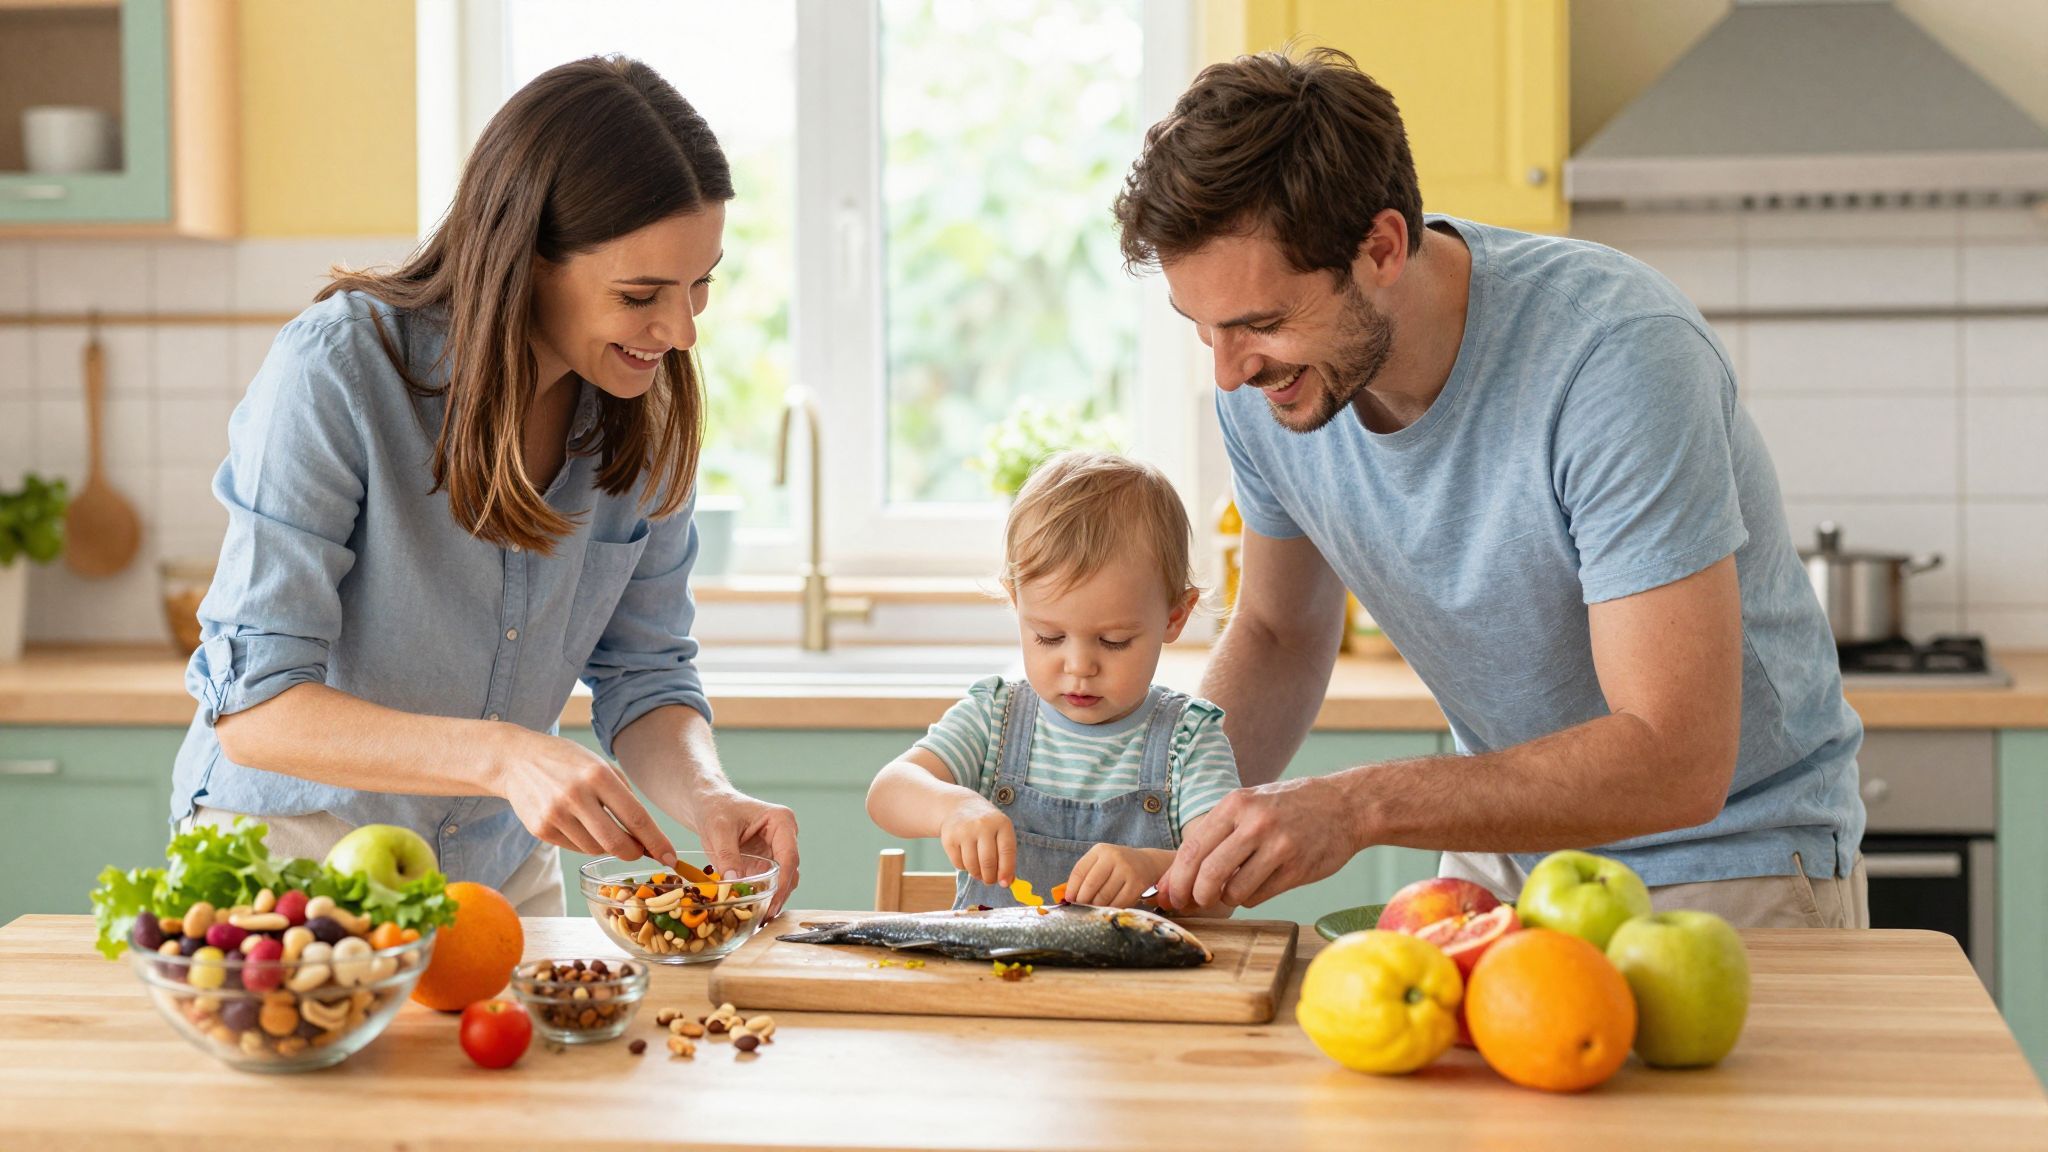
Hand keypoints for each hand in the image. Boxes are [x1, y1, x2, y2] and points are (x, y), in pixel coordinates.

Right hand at [492, 729, 676, 865]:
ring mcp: (555, 814)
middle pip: (616, 842)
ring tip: (603, 827)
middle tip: (640, 851)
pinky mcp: (541, 829)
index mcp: (598, 775)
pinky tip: (580, 825)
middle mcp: (576, 795)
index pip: (636, 817)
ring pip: (595, 849)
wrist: (516, 759)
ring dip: (607, 846)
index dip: (656, 842)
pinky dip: (585, 842)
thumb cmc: (567, 762)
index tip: (670, 857)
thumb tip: (646, 835)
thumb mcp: (601, 765)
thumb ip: (624, 796)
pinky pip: (574, 847)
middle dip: (634, 852)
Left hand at [692, 791, 800, 916]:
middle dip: (779, 894)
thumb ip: (728, 856)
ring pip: (783, 880)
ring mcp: (777, 850)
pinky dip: (762, 895)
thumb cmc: (716, 808)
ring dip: (773, 897)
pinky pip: (769, 882)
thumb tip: (734, 883)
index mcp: (781, 822)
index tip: (773, 902)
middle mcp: (785, 837)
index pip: (789, 856)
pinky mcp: (765, 862)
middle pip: (790, 871)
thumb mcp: (719, 830)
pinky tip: (753, 909)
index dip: (783, 882)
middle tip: (765, 916)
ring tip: (759, 917)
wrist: (708, 803)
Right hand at [939, 797, 1015, 886]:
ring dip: (977, 874)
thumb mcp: (1000, 832)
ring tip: (979, 871)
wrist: (960, 807)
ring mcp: (964, 831)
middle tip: (989, 881)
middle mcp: (983, 825)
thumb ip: (1006, 856)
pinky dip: (964, 868)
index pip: (1007, 851)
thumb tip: (1007, 882)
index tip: (1005, 883)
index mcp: (1001, 823)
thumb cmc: (986, 825)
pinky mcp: (949, 838)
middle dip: (990, 877)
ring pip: (972, 865)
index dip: (1006, 870)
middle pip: (988, 862)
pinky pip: (958, 864)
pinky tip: (967, 859)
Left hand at [1065, 844, 1159, 907]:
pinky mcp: (1137, 884)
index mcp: (1100, 850)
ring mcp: (1126, 870)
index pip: (1079, 871)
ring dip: (1095, 907)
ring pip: (1104, 896)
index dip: (1072, 888)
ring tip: (1093, 910)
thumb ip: (1085, 875)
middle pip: (1091, 884)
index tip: (1069, 900)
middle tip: (1080, 908)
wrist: (1146, 863)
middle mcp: (1114, 857)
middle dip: (1082, 900)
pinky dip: (1110, 909)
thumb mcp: (1101, 862)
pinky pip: (1118, 903)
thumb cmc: (1116, 865)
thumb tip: (1068, 897)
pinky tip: (1107, 909)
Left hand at [1155, 777, 1361, 909]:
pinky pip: (1258, 897)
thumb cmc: (1288, 807)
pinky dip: (1250, 898)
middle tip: (1194, 903)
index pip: (1192, 848)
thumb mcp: (1249, 806)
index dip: (1176, 878)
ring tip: (1235, 887)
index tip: (1169, 896)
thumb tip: (1174, 878)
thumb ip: (1214, 836)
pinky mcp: (1297, 868)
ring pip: (1233, 890)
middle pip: (1209, 873)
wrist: (1345, 805)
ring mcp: (1279, 846)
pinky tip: (1258, 884)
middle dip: (1195, 896)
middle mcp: (1256, 823)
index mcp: (1236, 804)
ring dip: (1227, 898)